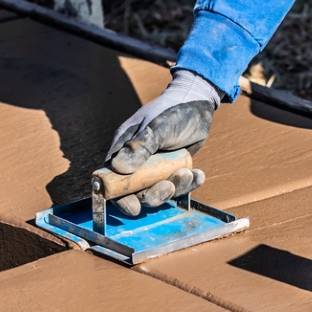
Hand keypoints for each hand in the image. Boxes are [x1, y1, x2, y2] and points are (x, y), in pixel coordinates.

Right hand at [106, 69, 219, 215]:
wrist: (197, 103)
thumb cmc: (171, 110)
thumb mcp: (157, 127)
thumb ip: (140, 147)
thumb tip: (118, 167)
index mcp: (124, 150)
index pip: (113, 179)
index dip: (119, 197)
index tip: (133, 207)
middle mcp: (136, 163)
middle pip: (137, 192)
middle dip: (153, 195)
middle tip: (168, 187)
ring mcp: (155, 168)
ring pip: (159, 191)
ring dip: (173, 188)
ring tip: (186, 173)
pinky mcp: (173, 170)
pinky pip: (178, 186)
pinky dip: (188, 184)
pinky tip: (198, 174)